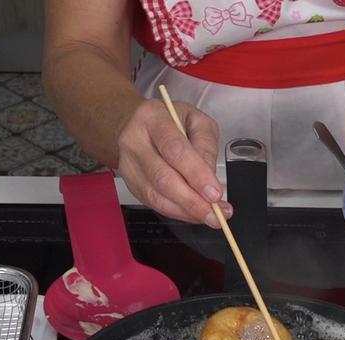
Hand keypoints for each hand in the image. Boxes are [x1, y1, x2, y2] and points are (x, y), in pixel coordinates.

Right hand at [116, 98, 231, 226]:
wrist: (138, 124)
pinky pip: (154, 204)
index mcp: (152, 118)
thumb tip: (209, 177)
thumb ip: (206, 145)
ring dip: (186, 211)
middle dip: (192, 200)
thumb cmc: (170, 121)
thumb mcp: (196, 120)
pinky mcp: (130, 184)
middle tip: (215, 212)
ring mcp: (129, 165)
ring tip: (210, 216)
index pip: (174, 150)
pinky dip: (177, 212)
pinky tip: (194, 213)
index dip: (196, 174)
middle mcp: (134, 141)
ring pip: (157, 196)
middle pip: (162, 178)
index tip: (214, 192)